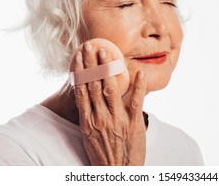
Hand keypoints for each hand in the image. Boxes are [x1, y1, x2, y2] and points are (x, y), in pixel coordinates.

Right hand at [73, 41, 146, 165]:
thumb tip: (88, 95)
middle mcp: (100, 118)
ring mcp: (117, 120)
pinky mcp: (133, 124)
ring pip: (111, 90)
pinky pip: (136, 102)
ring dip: (108, 69)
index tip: (78, 55)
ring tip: (107, 53)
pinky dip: (139, 87)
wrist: (117, 172)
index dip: (80, 71)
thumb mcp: (89, 134)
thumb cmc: (102, 153)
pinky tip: (140, 73)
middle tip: (91, 46)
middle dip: (92, 64)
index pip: (81, 90)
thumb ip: (90, 114)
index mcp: (88, 120)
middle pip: (94, 85)